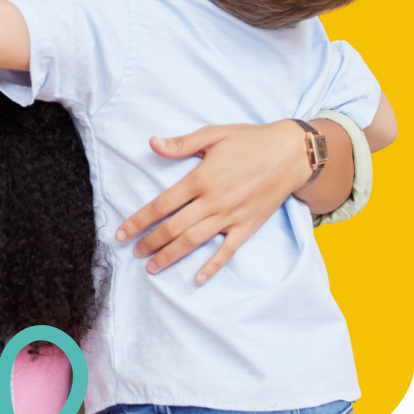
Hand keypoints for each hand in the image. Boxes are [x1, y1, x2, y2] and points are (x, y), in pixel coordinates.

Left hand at [116, 121, 312, 284]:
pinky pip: (227, 251)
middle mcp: (213, 202)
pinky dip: (212, 266)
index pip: (161, 205)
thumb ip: (181, 144)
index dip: (139, 220)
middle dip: (150, 242)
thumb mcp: (213, 135)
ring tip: (152, 266)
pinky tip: (197, 278)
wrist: (292, 153)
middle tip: (133, 252)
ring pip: (194, 242)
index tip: (122, 233)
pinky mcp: (248, 226)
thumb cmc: (249, 140)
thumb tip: (152, 143)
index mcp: (200, 179)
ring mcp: (231, 216)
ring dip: (171, 256)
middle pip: (174, 228)